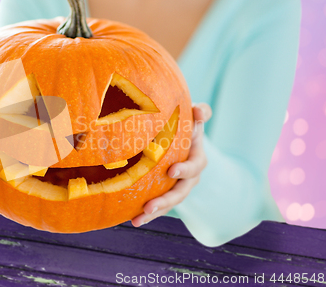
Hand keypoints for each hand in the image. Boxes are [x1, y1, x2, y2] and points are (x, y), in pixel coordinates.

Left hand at [131, 103, 211, 226]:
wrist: (177, 136)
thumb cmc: (184, 123)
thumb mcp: (193, 116)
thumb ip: (199, 112)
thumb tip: (200, 112)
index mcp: (197, 159)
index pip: (194, 166)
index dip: (185, 170)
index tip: (171, 171)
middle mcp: (189, 177)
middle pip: (180, 192)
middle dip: (166, 201)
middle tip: (149, 206)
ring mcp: (177, 187)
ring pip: (169, 203)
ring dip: (154, 212)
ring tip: (138, 219)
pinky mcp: (165, 192)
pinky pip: (158, 205)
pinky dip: (147, 214)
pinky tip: (132, 220)